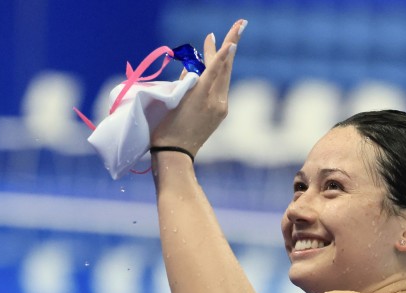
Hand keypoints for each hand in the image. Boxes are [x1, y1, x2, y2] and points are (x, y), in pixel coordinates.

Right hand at [150, 19, 245, 153]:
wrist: (175, 154)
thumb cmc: (166, 127)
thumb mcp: (174, 100)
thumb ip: (186, 82)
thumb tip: (195, 71)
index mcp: (204, 96)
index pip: (217, 68)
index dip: (224, 51)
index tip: (233, 39)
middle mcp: (217, 101)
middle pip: (224, 69)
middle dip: (228, 46)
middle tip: (239, 25)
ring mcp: (220, 108)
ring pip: (223, 78)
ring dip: (221, 60)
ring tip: (218, 43)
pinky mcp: (219, 114)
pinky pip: (220, 89)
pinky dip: (217, 76)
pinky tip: (212, 68)